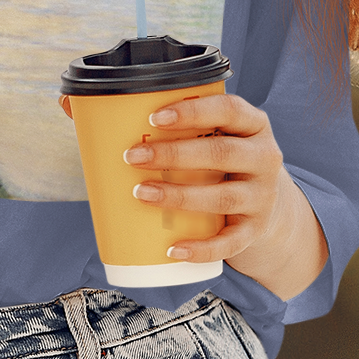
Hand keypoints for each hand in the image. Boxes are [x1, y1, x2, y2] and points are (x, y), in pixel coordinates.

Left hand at [123, 93, 292, 267]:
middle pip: (221, 153)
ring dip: (179, 196)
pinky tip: (173, 249)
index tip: (154, 118)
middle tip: (133, 156)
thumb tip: (94, 115)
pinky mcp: (255, 230)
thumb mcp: (216, 134)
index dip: (192, 112)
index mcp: (253, 125)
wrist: (264, 202)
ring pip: (223, 197)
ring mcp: (262, 196)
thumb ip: (177, 125)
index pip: (229, 109)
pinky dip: (201, 248)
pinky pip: (229, 242)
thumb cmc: (224, 159)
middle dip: (174, 155)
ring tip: (141, 193)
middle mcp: (264, 158)